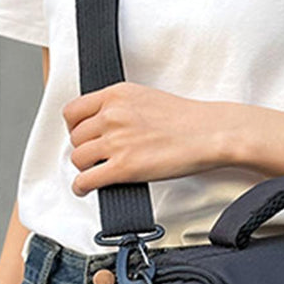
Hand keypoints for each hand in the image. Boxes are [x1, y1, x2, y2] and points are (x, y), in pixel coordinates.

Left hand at [61, 81, 235, 195]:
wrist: (210, 133)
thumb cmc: (188, 119)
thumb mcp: (146, 97)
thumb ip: (120, 106)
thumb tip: (102, 123)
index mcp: (117, 95)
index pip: (73, 111)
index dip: (74, 127)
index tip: (81, 134)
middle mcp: (112, 115)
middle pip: (75, 137)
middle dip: (84, 148)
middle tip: (97, 155)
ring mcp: (116, 142)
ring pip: (78, 159)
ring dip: (85, 168)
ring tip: (97, 171)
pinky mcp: (123, 168)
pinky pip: (85, 180)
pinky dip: (81, 187)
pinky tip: (86, 188)